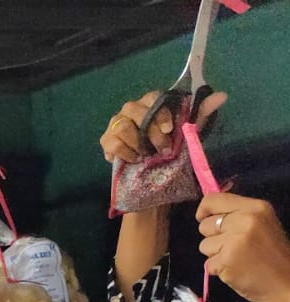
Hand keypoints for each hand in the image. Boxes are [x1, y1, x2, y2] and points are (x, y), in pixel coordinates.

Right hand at [101, 91, 227, 163]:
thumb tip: (222, 95)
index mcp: (151, 104)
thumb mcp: (189, 132)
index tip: (170, 129)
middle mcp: (132, 110)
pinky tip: (135, 160)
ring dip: (137, 143)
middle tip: (162, 149)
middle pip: (134, 110)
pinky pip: (112, 143)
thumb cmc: (171, 150)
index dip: (160, 112)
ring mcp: (116, 124)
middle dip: (150, 132)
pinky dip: (125, 153)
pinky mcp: (106, 141)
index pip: (153, 98)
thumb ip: (201, 114)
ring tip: (147, 156)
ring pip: (122, 126)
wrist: (153, 177)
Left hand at [197, 193, 289, 301]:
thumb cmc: (272, 254)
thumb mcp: (261, 223)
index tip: (204, 218)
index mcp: (256, 207)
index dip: (204, 210)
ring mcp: (234, 241)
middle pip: (205, 225)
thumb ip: (237, 215)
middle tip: (234, 246)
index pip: (213, 200)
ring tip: (237, 258)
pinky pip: (208, 263)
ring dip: (215, 254)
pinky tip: (236, 269)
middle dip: (213, 237)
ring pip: (204, 245)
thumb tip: (207, 210)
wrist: (285, 282)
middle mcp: (245, 220)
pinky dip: (218, 269)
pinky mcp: (226, 261)